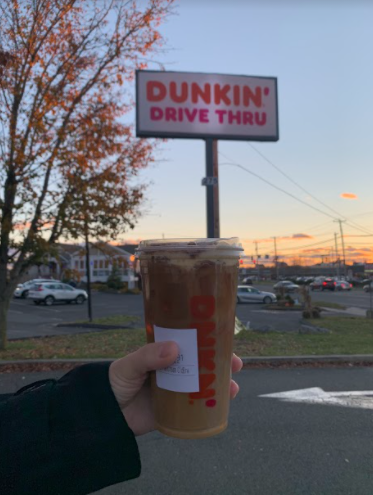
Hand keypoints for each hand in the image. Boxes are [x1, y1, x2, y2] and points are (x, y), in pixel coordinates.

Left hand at [109, 342, 242, 435]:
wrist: (103, 416)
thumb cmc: (114, 382)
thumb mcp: (129, 365)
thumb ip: (147, 356)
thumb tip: (174, 349)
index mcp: (164, 353)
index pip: (190, 342)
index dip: (208, 339)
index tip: (224, 337)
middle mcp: (173, 369)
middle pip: (203, 363)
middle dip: (222, 362)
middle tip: (236, 363)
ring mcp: (176, 390)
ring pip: (205, 384)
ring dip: (222, 384)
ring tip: (233, 387)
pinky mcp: (175, 411)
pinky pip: (197, 408)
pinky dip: (212, 406)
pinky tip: (223, 405)